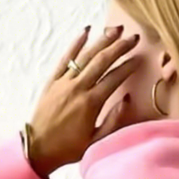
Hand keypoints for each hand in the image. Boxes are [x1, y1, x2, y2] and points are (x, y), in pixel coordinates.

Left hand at [26, 25, 141, 177]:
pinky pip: (65, 58)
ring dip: (102, 41)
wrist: (38, 148)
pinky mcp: (53, 81)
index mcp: (90, 103)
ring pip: (86, 55)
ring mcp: (64, 82)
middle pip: (102, 61)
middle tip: (133, 38)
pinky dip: (76, 43)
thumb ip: (113, 120)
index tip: (139, 59)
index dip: (128, 67)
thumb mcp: (96, 141)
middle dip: (120, 47)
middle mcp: (78, 88)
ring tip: (116, 30)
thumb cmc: (68, 148)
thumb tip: (127, 99)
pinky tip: (86, 31)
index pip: (114, 78)